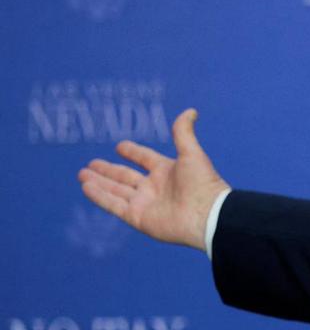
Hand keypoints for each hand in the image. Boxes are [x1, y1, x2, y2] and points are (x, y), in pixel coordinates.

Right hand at [77, 108, 229, 251]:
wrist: (208, 216)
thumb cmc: (203, 184)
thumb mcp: (192, 153)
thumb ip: (183, 132)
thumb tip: (191, 110)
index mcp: (168, 172)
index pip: (145, 159)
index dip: (133, 152)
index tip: (120, 146)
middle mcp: (155, 188)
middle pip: (125, 177)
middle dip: (108, 170)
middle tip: (90, 164)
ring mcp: (146, 204)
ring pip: (116, 191)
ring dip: (99, 183)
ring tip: (82, 175)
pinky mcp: (139, 218)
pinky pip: (114, 205)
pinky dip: (100, 196)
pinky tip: (86, 186)